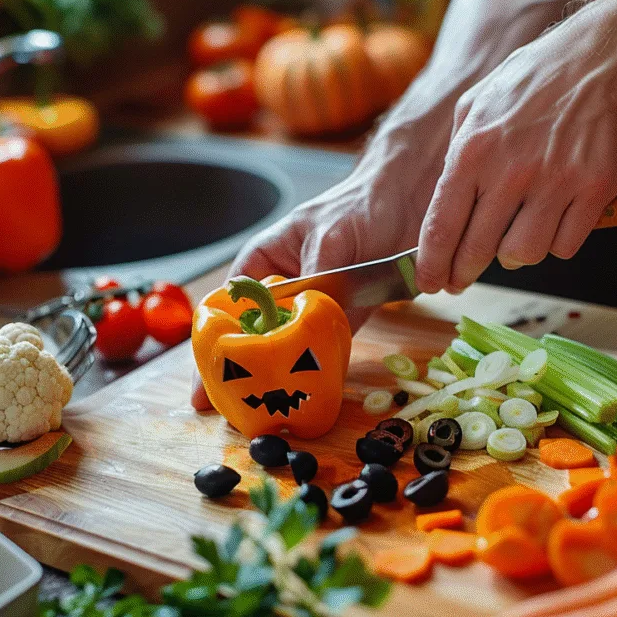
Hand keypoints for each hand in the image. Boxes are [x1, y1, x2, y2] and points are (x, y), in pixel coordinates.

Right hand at [190, 139, 443, 409]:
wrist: (412, 202)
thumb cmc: (358, 204)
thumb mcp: (330, 236)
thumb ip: (314, 274)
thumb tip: (301, 310)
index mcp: (263, 262)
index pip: (226, 308)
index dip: (212, 348)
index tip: (204, 385)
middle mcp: (283, 289)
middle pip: (253, 337)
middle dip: (242, 374)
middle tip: (232, 411)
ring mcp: (312, 307)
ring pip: (289, 348)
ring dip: (280, 378)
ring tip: (263, 413)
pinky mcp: (345, 318)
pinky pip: (327, 349)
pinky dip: (319, 369)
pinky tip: (309, 393)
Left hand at [415, 9, 616, 294]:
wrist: (603, 58)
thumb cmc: (533, 82)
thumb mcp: (475, 105)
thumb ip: (456, 154)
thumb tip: (442, 206)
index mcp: (473, 150)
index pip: (442, 225)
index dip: (432, 263)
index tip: (428, 282)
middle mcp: (512, 170)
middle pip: (478, 249)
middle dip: (464, 271)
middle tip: (460, 279)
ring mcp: (557, 181)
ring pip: (524, 254)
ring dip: (516, 253)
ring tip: (516, 234)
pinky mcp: (596, 189)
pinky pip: (565, 245)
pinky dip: (557, 242)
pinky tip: (555, 220)